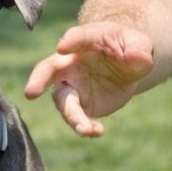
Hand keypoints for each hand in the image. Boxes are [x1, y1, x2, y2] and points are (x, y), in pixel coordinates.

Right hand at [24, 22, 154, 136]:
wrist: (126, 64)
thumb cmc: (129, 47)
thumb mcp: (140, 44)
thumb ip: (138, 51)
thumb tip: (137, 59)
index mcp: (85, 40)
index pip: (75, 38)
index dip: (70, 42)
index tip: (63, 46)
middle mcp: (70, 63)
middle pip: (48, 69)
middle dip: (39, 79)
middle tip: (30, 92)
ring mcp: (72, 85)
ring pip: (63, 101)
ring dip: (71, 115)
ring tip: (85, 129)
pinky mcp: (80, 104)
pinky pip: (77, 118)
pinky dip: (85, 127)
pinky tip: (97, 131)